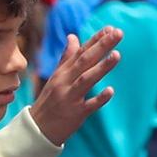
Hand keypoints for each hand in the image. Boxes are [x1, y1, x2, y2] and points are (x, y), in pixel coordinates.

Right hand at [28, 27, 123, 145]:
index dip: (96, 40)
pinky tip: (111, 91)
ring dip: (102, 67)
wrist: (37, 128)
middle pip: (85, 61)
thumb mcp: (57, 77)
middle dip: (102, 46)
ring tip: (117, 55)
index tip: (111, 28)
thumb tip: (73, 36)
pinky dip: (99, 98)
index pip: (81, 52)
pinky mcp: (75, 113)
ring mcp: (70, 97)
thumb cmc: (50, 100)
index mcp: (63, 72)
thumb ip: (67, 57)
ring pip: (86, 79)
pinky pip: (89, 105)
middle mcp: (65, 81)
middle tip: (118, 33)